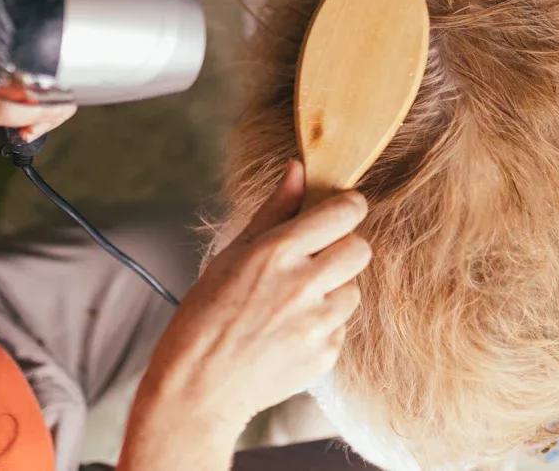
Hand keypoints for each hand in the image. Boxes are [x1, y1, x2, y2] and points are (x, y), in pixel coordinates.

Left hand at [0, 16, 75, 175]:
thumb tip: (43, 112)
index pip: (44, 51)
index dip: (54, 86)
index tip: (39, 118)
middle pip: (48, 64)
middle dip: (50, 102)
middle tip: (31, 132)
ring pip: (38, 74)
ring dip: (39, 105)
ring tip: (25, 132)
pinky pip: (22, 79)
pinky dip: (25, 101)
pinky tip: (18, 122)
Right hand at [119, 162, 370, 470]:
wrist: (198, 388)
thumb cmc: (206, 316)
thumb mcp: (232, 253)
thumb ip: (274, 210)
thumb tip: (299, 169)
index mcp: (276, 252)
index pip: (345, 212)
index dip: (347, 208)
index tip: (341, 212)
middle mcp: (302, 285)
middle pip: (360, 249)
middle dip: (344, 249)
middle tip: (317, 261)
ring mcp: (317, 323)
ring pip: (353, 290)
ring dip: (332, 291)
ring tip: (293, 304)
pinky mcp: (325, 354)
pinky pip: (341, 327)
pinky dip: (323, 327)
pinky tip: (289, 332)